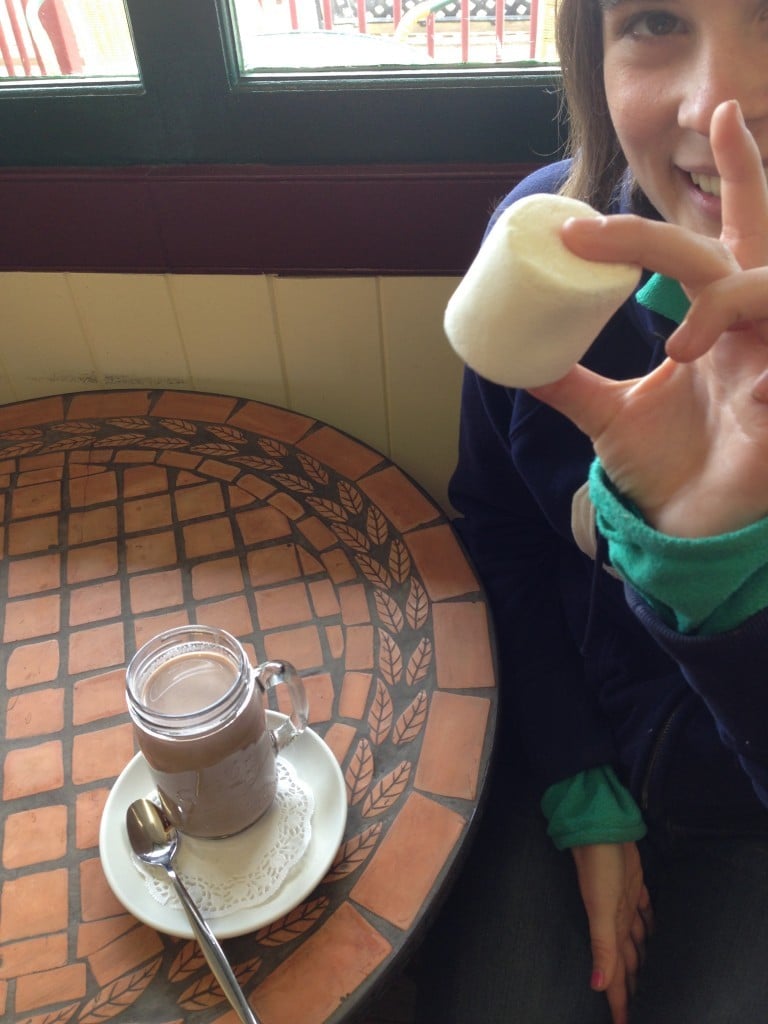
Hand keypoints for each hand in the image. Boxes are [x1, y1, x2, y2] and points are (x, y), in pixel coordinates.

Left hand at [530, 100, 767, 537]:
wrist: (683, 528)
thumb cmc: (661, 466)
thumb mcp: (606, 414)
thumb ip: (568, 383)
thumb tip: (516, 361)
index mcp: (714, 321)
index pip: (726, 237)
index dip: (742, 171)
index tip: (721, 112)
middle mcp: (748, 333)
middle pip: (743, 246)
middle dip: (694, 215)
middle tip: (594, 238)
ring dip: (727, 302)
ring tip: (680, 348)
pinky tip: (754, 401)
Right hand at [571, 841, 652, 1023]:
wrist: (601, 828)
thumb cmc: (600, 867)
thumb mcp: (601, 908)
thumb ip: (601, 945)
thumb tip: (595, 985)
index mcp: (609, 932)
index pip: (613, 976)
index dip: (618, 1002)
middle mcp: (617, 922)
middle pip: (625, 963)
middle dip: (629, 987)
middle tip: (640, 1007)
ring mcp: (625, 904)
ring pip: (634, 941)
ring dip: (640, 960)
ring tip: (648, 975)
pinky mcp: (634, 887)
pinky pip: (644, 913)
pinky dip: (648, 925)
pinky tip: (653, 929)